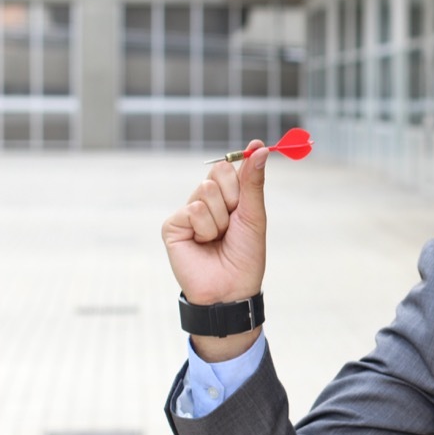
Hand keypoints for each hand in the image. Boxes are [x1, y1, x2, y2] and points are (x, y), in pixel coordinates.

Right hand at [162, 140, 268, 359]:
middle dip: (233, 198)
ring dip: (220, 219)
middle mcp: (206, 201)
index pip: (229, 166)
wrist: (231, 287)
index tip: (249, 184)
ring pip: (206, 191)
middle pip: (218, 173)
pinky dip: (205, 228)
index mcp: (226, 197)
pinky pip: (192, 210)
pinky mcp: (173, 226)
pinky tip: (203, 244)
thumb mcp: (254, 215)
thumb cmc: (246, 254)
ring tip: (219, 238)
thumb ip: (253, 181)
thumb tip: (259, 146)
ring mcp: (188, 212)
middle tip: (233, 223)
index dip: (242, 174)